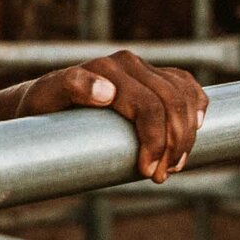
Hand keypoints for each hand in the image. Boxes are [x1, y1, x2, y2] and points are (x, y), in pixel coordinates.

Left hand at [0, 50, 207, 183]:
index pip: (149, 107)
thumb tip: (107, 92)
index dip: (155, 141)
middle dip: (174, 144)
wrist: (43, 102)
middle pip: (171, 105)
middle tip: (161, 176)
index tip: (147, 172)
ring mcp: (143, 68)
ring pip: (184, 98)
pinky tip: (196, 129)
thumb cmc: (42, 108)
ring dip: (187, 135)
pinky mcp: (153, 76)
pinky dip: (197, 108)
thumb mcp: (46, 99)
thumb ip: (71, 86)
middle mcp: (127, 63)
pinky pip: (187, 87)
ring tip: (172, 166)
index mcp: (106, 68)